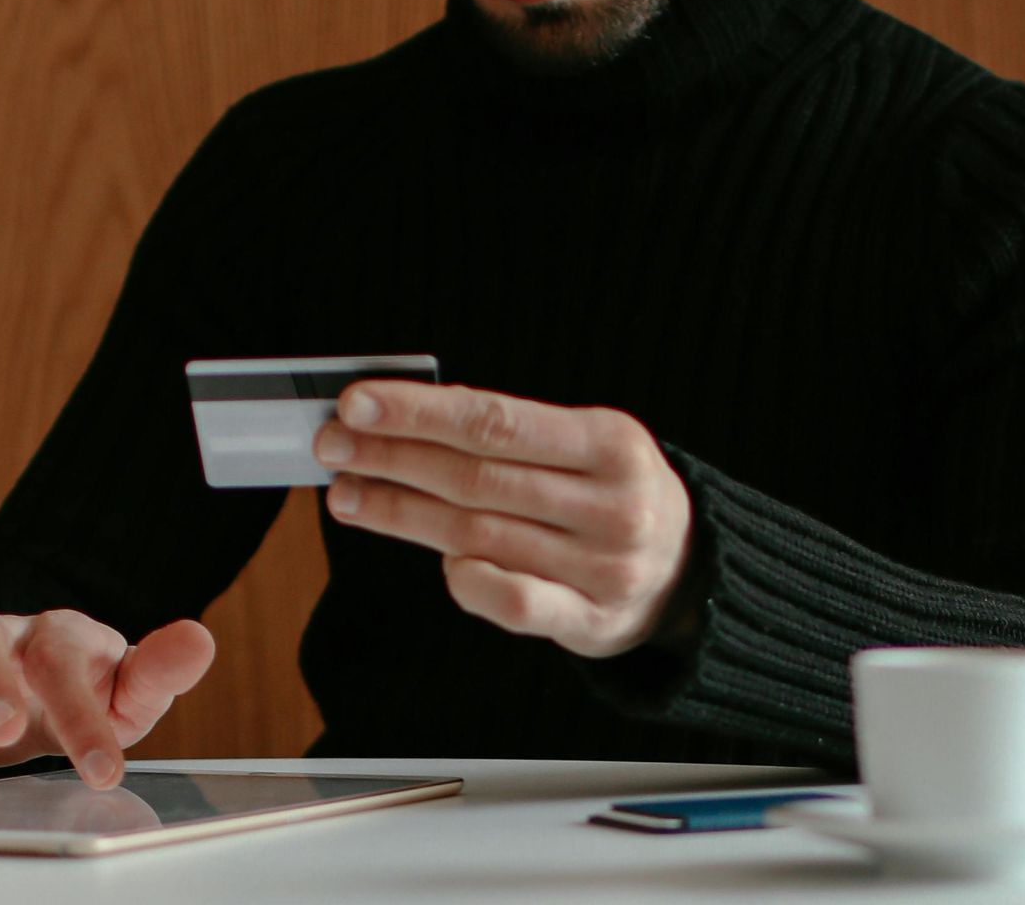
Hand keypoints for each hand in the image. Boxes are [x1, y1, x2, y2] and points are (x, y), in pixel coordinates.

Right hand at [0, 611, 214, 789]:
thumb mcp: (134, 688)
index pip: (68, 665)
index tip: (104, 770)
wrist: (45, 683)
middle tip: (2, 732)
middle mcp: (2, 636)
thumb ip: (162, 669)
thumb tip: (200, 638)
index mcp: (61, 635)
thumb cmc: (93, 686)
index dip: (85, 717)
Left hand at [312, 382, 692, 657]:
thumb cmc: (612, 493)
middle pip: (478, 478)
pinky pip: (512, 601)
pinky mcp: (591, 621)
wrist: (691, 569)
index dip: (420, 412)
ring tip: (351, 494)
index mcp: (611, 442)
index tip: (357, 403)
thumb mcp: (586, 444)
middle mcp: (613, 504)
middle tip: (333, 446)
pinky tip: (433, 560)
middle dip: (393, 458)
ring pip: (479, 536)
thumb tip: (401, 416)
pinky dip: (467, 580)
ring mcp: (604, 568)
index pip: (496, 421)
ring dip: (402, 513)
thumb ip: (507, 434)